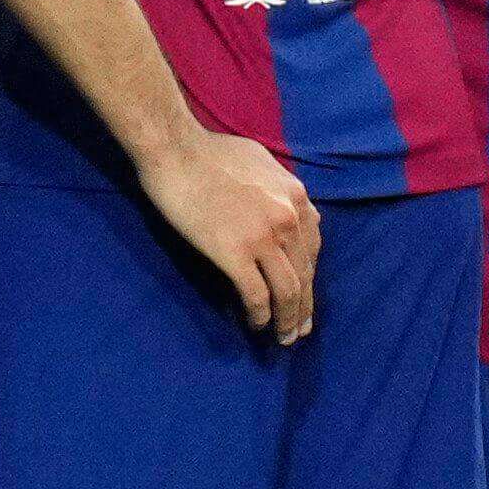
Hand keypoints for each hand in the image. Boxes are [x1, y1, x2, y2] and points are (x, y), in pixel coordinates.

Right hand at [142, 122, 318, 344]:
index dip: (309, 277)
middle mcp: (289, 218)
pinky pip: (256, 294)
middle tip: (301, 329)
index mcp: (296, 196)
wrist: (175, 151)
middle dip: (304, 307)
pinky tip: (255, 324)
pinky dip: (259, 315)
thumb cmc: (206, 151)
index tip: (304, 296)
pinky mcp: (236, 253)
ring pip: (287, 290)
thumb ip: (276, 188)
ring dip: (287, 319)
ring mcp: (264, 237)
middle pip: (304, 274)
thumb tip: (279, 204)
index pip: (312, 248)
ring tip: (283, 337)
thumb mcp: (259, 162)